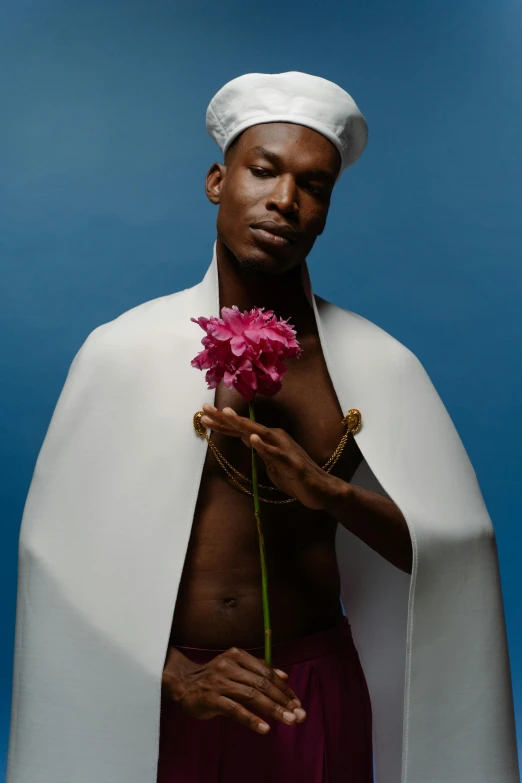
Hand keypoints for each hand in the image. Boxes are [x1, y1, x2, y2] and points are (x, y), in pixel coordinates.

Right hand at [164, 645, 305, 733]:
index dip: (284, 688)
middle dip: (283, 700)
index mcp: (238, 656)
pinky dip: (251, 719)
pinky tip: (265, 728)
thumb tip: (284, 675)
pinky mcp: (211, 698)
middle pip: (262, 683)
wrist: (183, 683)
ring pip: (252, 695)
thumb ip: (258, 671)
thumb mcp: (236, 668)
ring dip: (273, 709)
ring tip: (288, 721)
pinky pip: (235, 710)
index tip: (297, 702)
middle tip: (299, 714)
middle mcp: (230, 665)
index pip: (267, 672)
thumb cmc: (214, 677)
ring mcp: (220, 681)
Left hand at [201, 404, 339, 510]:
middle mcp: (275, 438)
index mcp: (269, 438)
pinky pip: (275, 453)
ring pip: (259, 433)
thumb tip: (244, 436)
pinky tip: (252, 439)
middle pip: (246, 426)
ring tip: (226, 415)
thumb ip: (258, 449)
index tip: (203, 415)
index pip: (241, 429)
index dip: (222, 422)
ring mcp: (284, 448)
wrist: (320, 489)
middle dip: (225, 418)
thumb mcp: (271, 461)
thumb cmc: (295, 476)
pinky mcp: (291, 462)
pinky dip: (263, 446)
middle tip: (205, 408)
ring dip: (242, 424)